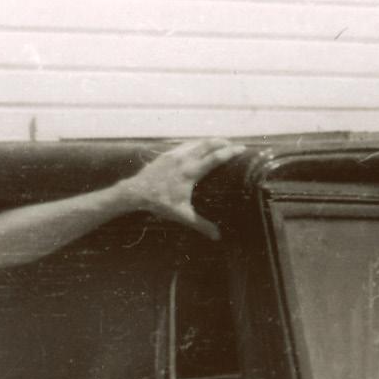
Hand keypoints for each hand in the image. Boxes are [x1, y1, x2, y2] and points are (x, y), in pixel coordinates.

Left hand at [116, 138, 244, 239]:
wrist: (136, 192)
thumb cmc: (159, 203)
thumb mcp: (182, 215)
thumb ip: (201, 224)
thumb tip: (217, 236)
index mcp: (191, 171)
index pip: (216, 157)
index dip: (231, 152)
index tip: (242, 149)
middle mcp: (184, 159)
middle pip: (209, 144)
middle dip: (223, 143)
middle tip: (234, 145)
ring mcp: (175, 154)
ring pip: (197, 142)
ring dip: (210, 141)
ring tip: (219, 144)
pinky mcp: (167, 153)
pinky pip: (186, 145)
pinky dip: (196, 144)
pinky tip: (198, 147)